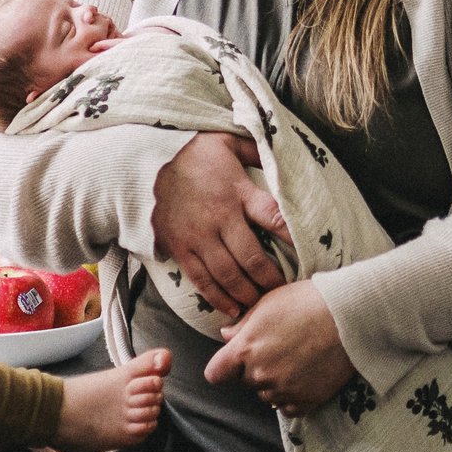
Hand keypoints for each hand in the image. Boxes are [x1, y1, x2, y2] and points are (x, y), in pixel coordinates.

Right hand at [151, 132, 292, 318]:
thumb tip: (283, 154)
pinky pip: (201, 280)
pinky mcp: (179, 249)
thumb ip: (257, 152)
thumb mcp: (229, 142)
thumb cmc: (192, 151)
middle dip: (271, 280)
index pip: (272, 217)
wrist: (143, 162)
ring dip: (247, 294)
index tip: (308, 253)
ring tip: (261, 304)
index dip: (292, 237)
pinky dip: (218, 298)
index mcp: (236, 191)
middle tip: (284, 291)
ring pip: (227, 276)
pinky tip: (232, 309)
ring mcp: (197, 237)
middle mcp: (219, 219)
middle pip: (251, 259)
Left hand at [204, 280, 354, 415]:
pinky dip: (293, 397)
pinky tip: (305, 376)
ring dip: (275, 384)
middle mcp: (260, 374)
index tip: (235, 361)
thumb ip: (242, 324)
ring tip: (297, 360)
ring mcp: (284, 390)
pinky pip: (289, 408)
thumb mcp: (268, 302)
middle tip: (280, 349)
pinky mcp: (307, 401)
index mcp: (245, 349)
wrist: (349, 316)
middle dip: (256, 369)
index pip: (215, 374)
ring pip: (267, 396)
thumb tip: (226, 335)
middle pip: (246, 382)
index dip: (224, 367)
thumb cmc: (307, 301)